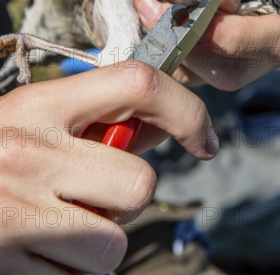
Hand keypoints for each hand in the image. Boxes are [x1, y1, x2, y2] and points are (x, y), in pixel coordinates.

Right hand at [0, 63, 216, 272]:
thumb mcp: (36, 118)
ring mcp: (17, 216)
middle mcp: (28, 155)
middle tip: (89, 193)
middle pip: (137, 184)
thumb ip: (100, 117)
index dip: (185, 108)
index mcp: (39, 107)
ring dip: (97, 243)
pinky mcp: (11, 267)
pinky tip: (37, 250)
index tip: (202, 138)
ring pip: (113, 245)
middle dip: (125, 197)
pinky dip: (71, 273)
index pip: (136, 83)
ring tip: (55, 225)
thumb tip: (168, 123)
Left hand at [135, 0, 279, 89]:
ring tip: (143, 7)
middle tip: (151, 7)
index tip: (194, 12)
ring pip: (200, 75)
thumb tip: (226, 1)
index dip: (237, 37)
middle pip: (234, 70)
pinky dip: (155, 51)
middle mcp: (262, 42)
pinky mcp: (194, 57)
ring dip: (167, 47)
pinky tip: (140, 21)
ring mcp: (226, 54)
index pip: (276, 42)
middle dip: (191, 45)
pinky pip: (176, 70)